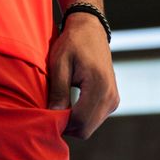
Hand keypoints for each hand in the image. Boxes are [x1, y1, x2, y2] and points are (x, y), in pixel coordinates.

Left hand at [46, 11, 118, 137]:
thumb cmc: (72, 43)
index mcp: (99, 86)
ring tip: (59, 103)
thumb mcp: (59, 64)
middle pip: (85, 129)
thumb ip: (58, 92)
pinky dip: (81, 117)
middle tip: (50, 111)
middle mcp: (111, 96)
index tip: (45, 115)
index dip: (60, 124)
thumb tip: (53, 117)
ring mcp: (114, 100)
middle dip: (66, 125)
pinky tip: (70, 103)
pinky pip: (94, 119)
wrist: (90, 30)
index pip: (79, 122)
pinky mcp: (112, 101)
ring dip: (73, 121)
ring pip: (90, 127)